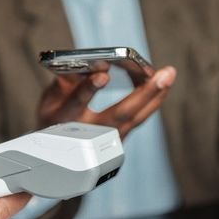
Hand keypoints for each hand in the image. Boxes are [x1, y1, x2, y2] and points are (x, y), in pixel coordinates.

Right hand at [37, 66, 175, 137]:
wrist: (58, 154)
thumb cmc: (54, 119)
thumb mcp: (49, 101)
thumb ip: (63, 82)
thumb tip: (87, 64)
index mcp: (65, 121)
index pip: (77, 102)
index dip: (90, 88)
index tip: (103, 73)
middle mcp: (90, 133)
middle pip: (120, 114)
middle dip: (144, 93)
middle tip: (163, 74)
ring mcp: (108, 139)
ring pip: (136, 117)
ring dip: (156, 95)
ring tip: (169, 73)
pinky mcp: (120, 138)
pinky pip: (140, 117)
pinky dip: (152, 100)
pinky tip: (162, 84)